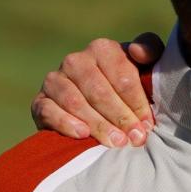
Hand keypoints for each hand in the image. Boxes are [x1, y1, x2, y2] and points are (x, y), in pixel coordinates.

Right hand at [31, 33, 165, 147]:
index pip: (122, 76)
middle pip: (99, 91)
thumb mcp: (145, 64)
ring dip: (98, 124)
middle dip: (120, 117)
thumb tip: (137, 50)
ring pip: (76, 102)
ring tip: (116, 142)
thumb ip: (150, 49)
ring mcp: (55, 80)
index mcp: (102, 49)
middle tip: (135, 138)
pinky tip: (83, 135)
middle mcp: (76, 61)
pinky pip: (49, 111)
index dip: (137, 102)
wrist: (98, 104)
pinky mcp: (40, 101)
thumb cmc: (129, 84)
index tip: (148, 123)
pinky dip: (66, 123)